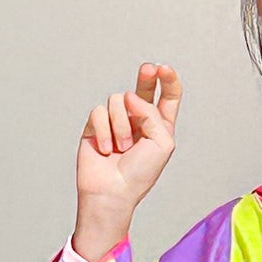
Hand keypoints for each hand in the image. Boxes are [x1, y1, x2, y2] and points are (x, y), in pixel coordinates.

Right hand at [73, 63, 180, 261]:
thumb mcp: (162, 142)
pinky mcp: (95, 127)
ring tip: (120, 148)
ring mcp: (115, 122)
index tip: (163, 69)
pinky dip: (103, 131)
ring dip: (120, 125)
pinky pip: (99, 112)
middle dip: (146, 77)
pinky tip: (105, 149)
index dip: (167, 80)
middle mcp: (137, 120)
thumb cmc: (140, 174)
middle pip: (143, 88)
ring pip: (117, 100)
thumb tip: (129, 97)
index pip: (167, 97)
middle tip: (147, 69)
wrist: (112, 192)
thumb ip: (151, 113)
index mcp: (158, 125)